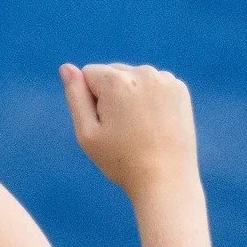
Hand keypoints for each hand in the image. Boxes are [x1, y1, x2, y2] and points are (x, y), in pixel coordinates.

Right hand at [59, 63, 199, 197]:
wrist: (166, 179)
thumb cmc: (121, 160)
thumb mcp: (87, 132)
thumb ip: (75, 96)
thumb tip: (66, 68)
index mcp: (117, 82)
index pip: (88, 73)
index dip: (90, 99)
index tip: (104, 123)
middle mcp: (143, 73)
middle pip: (111, 72)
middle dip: (110, 94)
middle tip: (122, 128)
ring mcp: (165, 79)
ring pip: (132, 77)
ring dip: (130, 95)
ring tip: (139, 127)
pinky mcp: (179, 88)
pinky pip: (153, 84)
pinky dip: (150, 97)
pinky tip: (154, 121)